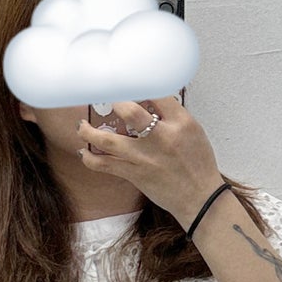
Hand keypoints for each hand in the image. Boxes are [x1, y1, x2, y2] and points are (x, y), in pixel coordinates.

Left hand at [75, 93, 224, 228]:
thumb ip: (172, 114)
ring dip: (89, 131)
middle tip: (102, 97)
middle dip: (114, 101)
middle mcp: (161, 138)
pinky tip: (84, 152)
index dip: (137, 86)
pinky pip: (105, 165)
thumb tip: (148, 100)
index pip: (156, 93)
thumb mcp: (193, 131)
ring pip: (109, 140)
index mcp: (181, 123)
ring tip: (81, 126)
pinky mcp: (135, 174)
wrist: (200, 197)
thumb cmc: (197, 164)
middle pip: (130, 112)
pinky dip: (91, 159)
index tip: (126, 83)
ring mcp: (145, 157)